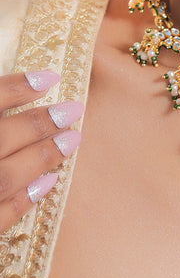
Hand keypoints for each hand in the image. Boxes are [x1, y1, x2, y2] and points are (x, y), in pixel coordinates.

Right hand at [0, 71, 82, 233]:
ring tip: (71, 140)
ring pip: (5, 177)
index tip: (51, 78)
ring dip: (41, 157)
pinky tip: (51, 182)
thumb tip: (29, 88)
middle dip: (38, 124)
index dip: (17, 87)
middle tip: (73, 109)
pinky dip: (25, 199)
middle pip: (1, 137)